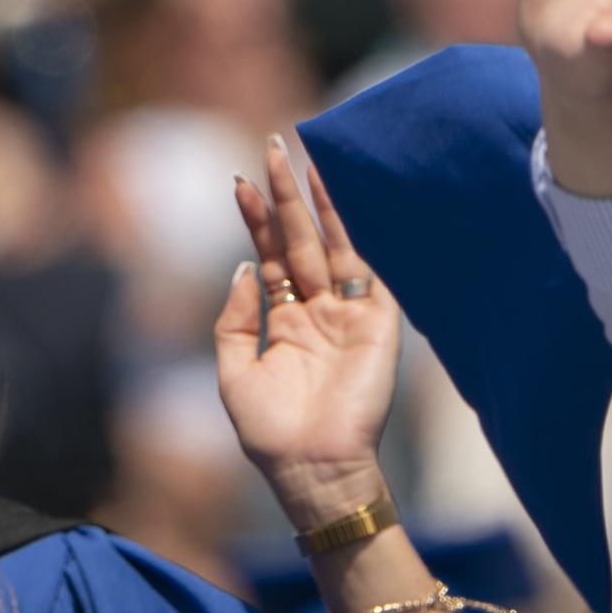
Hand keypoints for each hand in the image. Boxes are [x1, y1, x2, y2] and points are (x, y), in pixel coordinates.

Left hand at [216, 138, 397, 528]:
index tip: (240, 182)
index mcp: (282, 322)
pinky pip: (366, 267)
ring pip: (332, 244)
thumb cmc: (270, 430)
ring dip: (317, 203)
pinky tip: (342, 198)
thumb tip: (244, 265)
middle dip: (284, 195)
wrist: (313, 466)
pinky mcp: (378, 320)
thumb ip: (235, 317)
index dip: (255, 220)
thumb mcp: (233, 370)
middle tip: (271, 146)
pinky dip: (355, 231)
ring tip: (301, 158)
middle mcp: (316, 310)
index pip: (269, 257)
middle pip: (298, 240)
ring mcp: (348, 313)